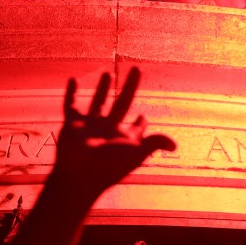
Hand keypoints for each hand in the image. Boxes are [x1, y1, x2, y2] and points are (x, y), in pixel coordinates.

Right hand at [54, 68, 175, 199]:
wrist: (78, 175)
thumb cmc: (108, 166)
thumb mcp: (135, 152)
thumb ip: (154, 143)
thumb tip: (175, 146)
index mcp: (124, 138)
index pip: (136, 128)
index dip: (141, 122)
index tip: (143, 116)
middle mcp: (108, 130)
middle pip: (122, 103)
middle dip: (130, 86)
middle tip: (137, 68)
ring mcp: (89, 127)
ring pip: (97, 102)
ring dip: (102, 88)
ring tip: (107, 73)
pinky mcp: (72, 124)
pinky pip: (70, 105)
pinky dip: (71, 93)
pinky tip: (73, 79)